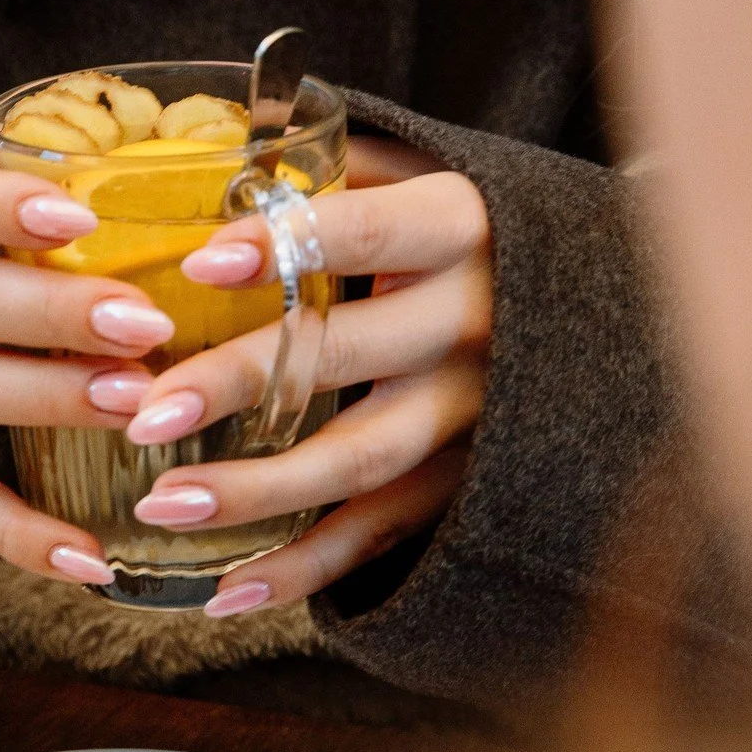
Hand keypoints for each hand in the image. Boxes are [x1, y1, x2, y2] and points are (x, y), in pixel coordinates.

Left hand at [124, 135, 491, 615]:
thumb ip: (331, 167)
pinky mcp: (465, 485)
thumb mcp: (422, 174)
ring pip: (360, 461)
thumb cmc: (466, 231)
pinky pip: (378, 536)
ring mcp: (475, 414)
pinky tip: (223, 595)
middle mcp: (472, 323)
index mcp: (459, 228)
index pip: (369, 231)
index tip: (199, 260)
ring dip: (258, 493)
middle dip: (243, 385)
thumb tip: (203, 156)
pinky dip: (303, 571)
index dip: (287, 245)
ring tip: (161, 507)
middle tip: (144, 412)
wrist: (606, 308)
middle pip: (348, 357)